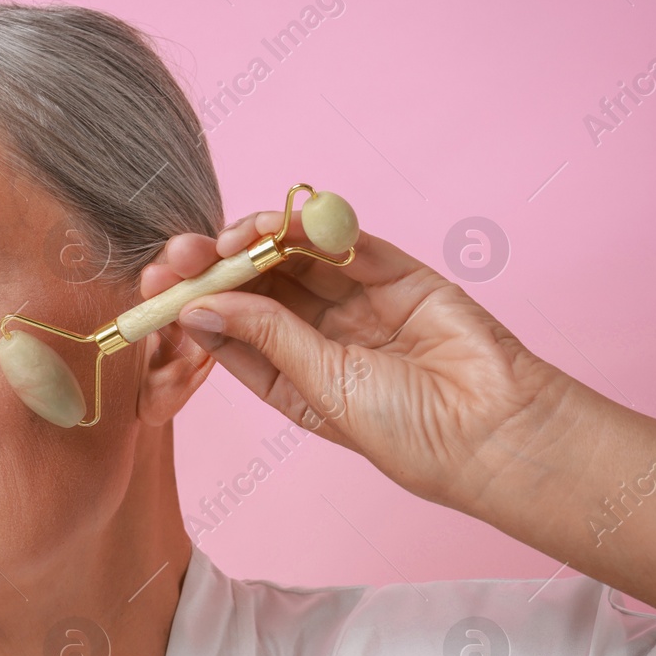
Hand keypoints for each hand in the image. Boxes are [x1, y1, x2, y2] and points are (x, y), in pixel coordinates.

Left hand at [142, 209, 569, 510]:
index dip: (192, 305)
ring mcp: (354, 301)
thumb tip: (198, 305)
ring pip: (291, 257)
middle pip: (252, 286)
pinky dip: (311, 225)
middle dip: (215, 266)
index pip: (226, 330)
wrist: (497, 430)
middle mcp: (316, 336)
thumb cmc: (409, 433)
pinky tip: (280, 222)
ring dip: (256, 240)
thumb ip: (268, 336)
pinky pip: (343, 240)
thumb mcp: (323, 388)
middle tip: (186, 251)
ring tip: (233, 237)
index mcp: (287, 378)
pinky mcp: (393, 274)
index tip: (158, 288)